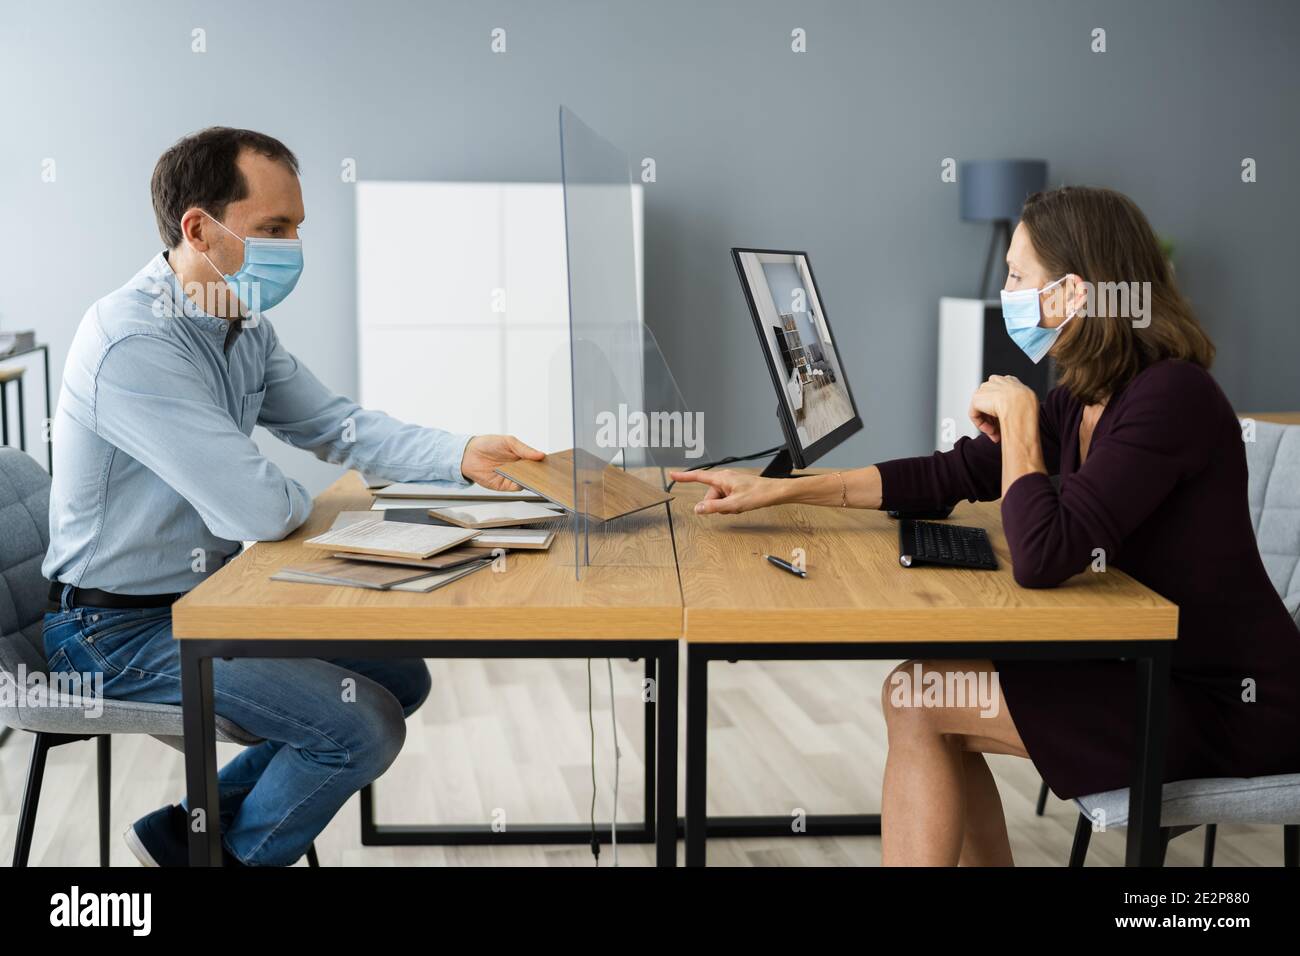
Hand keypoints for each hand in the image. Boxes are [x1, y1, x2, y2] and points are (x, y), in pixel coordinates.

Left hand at [459, 435, 544, 490]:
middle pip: (535, 473)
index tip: (552, 464)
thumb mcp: (508, 442)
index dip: (545, 463)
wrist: (468, 454)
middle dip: (541, 474)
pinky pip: (516, 487)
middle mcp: (518, 468)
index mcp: (522, 456)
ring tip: (537, 476)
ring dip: (532, 481)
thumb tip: (540, 454)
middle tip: (548, 472)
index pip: (537, 461)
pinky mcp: (504, 485)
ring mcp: (512, 477)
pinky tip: (523, 480)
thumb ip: (524, 449)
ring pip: (527, 482)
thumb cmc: (487, 444)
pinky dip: (521, 485)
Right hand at [667, 468, 783, 515]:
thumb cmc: (758, 494)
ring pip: (718, 499)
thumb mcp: (734, 504)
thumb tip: (698, 509)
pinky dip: (731, 505)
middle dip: (717, 505)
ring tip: (739, 505)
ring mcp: (730, 483)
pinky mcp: (735, 488)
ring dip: (725, 506)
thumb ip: (714, 507)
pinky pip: (726, 499)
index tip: (673, 475)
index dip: (684, 477)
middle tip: (731, 507)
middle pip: (709, 495)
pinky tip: (741, 505)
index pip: (698, 476)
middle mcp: (724, 479)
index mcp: (721, 479)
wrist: (774, 492)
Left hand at [968, 375, 1035, 442]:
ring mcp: (985, 389)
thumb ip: (1016, 408)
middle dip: (994, 420)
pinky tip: (992, 431)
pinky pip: (975, 415)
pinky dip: (982, 425)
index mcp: (1009, 381)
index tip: (1007, 423)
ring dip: (989, 424)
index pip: (1001, 396)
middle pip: (990, 403)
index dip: (1002, 412)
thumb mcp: (1026, 404)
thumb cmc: (1028, 405)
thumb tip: (1012, 417)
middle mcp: (995, 382)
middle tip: (999, 433)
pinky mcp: (976, 398)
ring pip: (983, 410)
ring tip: (996, 434)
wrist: (1021, 404)